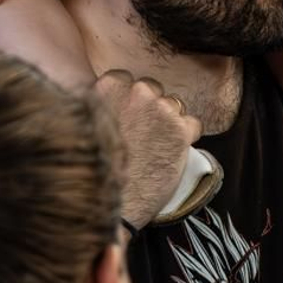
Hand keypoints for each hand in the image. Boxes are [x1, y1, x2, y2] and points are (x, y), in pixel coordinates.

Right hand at [93, 70, 201, 227]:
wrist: (112, 203)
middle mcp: (136, 92)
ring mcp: (161, 109)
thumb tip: (112, 102)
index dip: (129, 99)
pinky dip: (187, 137)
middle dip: (150, 107)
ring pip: (174, 105)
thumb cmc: (97, 169)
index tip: (127, 115)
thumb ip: (102, 106)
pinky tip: (173, 152)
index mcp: (109, 88)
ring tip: (156, 146)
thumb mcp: (89, 125)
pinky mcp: (181, 130)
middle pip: (152, 89)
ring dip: (169, 121)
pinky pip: (193, 124)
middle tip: (143, 133)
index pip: (126, 79)